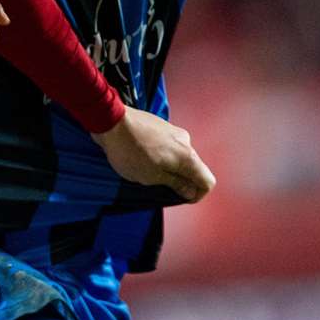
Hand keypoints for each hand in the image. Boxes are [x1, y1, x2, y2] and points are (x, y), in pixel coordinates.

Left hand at [93, 107, 214, 202]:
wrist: (112, 121)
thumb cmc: (130, 152)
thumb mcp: (152, 176)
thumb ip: (176, 184)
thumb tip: (191, 191)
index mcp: (187, 157)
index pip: (208, 181)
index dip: (197, 195)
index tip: (180, 198)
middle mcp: (186, 142)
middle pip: (194, 169)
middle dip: (182, 182)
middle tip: (159, 187)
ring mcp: (174, 131)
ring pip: (180, 157)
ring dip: (170, 169)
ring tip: (146, 172)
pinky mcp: (162, 126)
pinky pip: (170, 147)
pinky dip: (162, 157)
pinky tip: (143, 158)